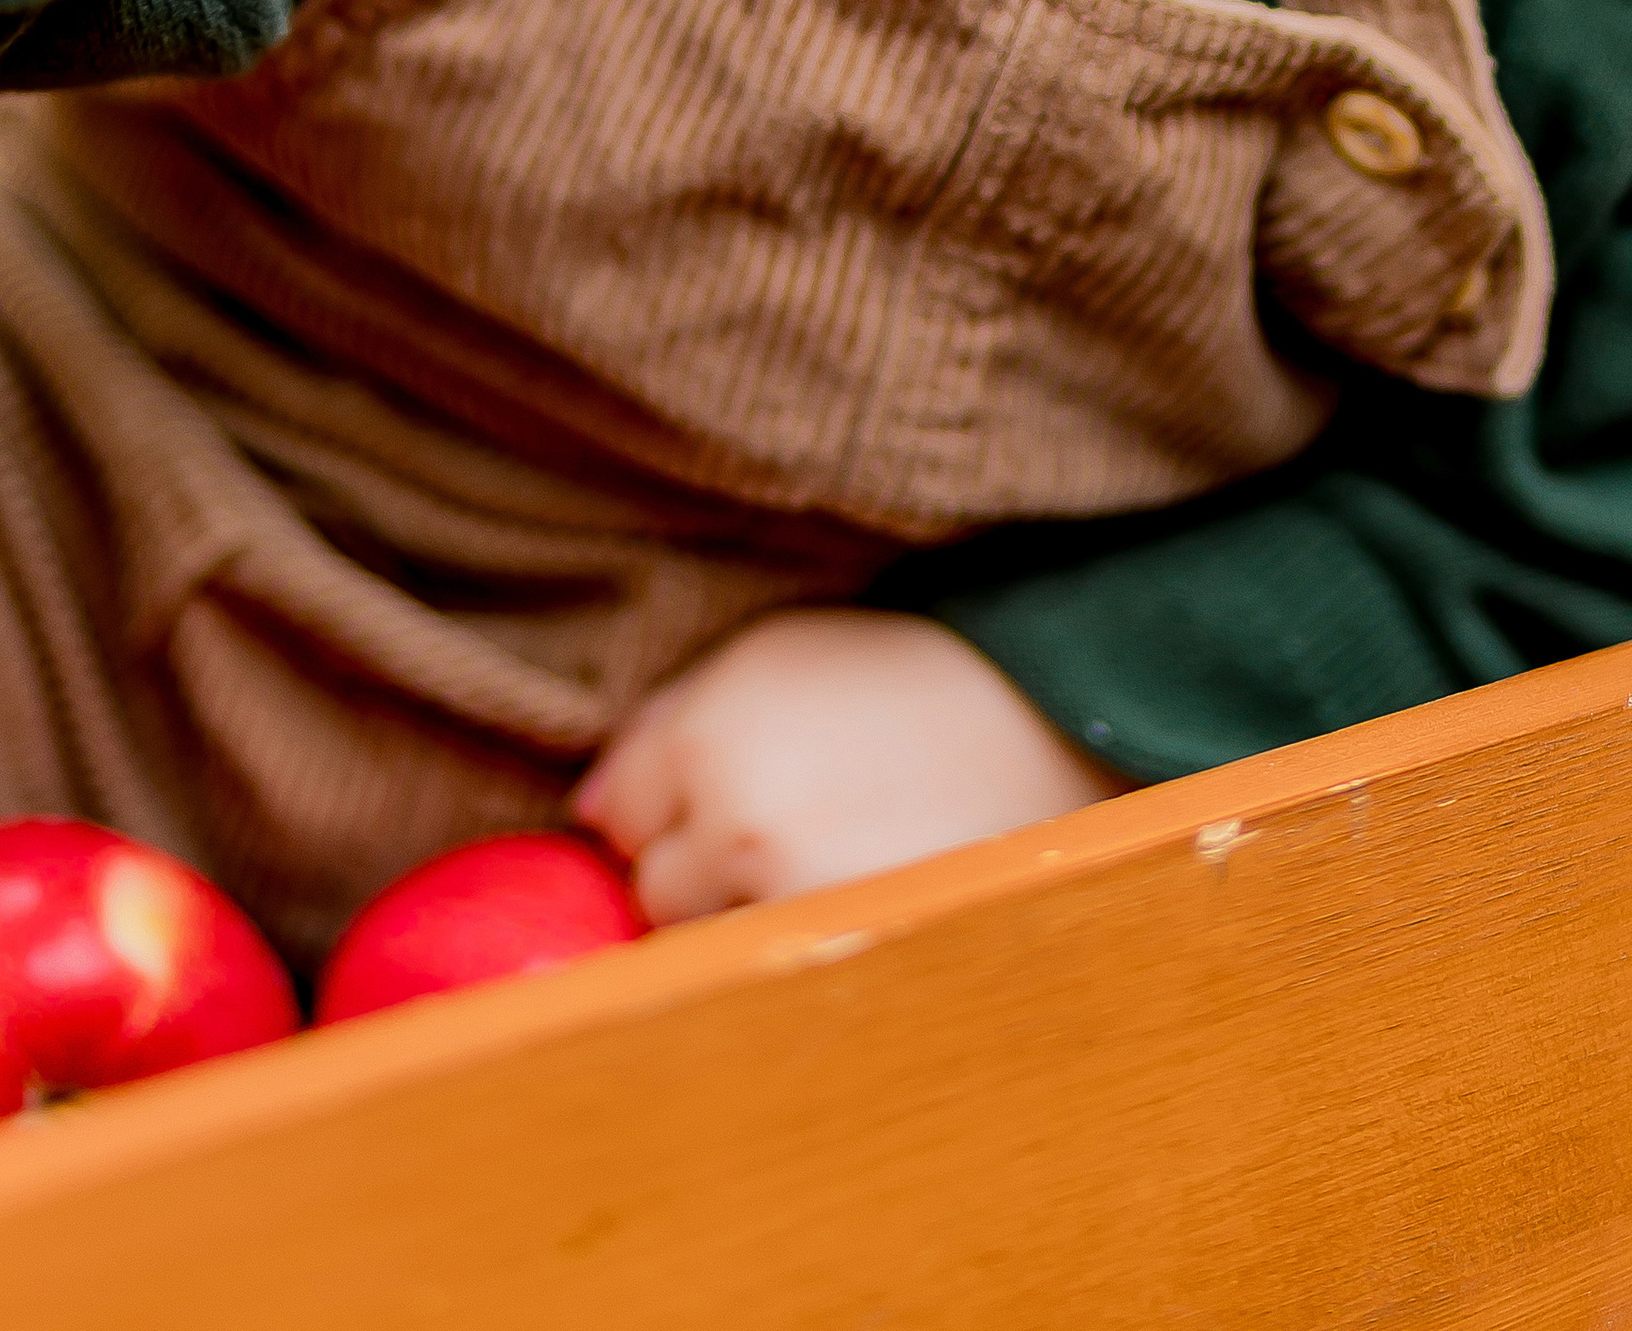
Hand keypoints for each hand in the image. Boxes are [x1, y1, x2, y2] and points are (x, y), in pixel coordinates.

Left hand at [572, 609, 1119, 924]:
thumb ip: (668, 721)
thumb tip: (587, 811)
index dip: (658, 809)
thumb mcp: (775, 656)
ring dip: (746, 920)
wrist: (1044, 713)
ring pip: (715, 946)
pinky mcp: (851, 951)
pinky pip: (780, 975)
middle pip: (656, 890)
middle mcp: (738, 822)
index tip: (711, 798)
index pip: (616, 814)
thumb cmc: (899, 677)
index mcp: (708, 735)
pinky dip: (798, 952)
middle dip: (695, 870)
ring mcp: (795, 900)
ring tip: (827, 864)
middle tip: (782, 832)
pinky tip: (850, 903)